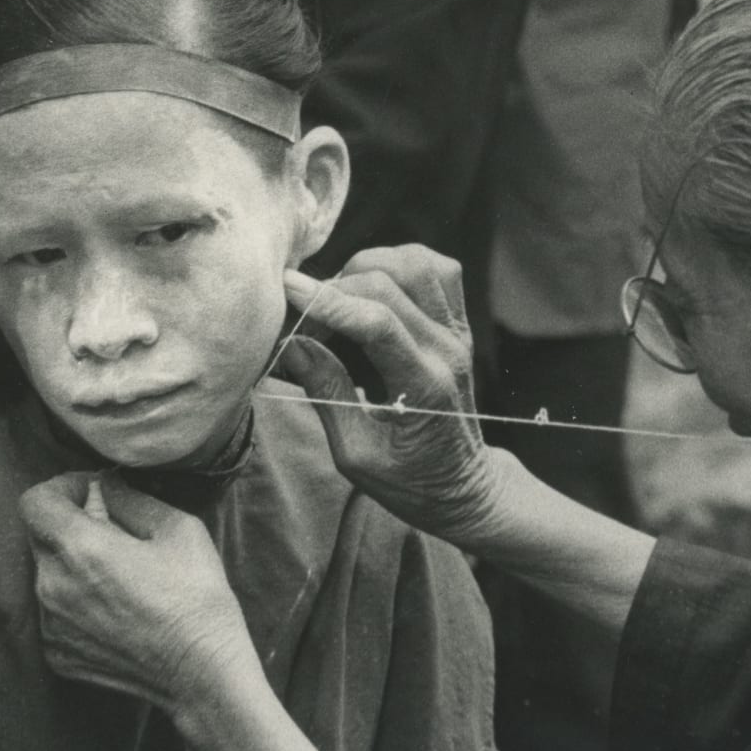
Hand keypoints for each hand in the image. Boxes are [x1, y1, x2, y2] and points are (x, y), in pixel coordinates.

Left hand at [19, 474, 256, 717]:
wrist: (200, 669)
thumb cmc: (195, 594)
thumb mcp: (175, 527)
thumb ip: (128, 497)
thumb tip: (102, 485)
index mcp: (81, 549)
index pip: (35, 502)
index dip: (62, 488)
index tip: (93, 494)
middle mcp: (53, 587)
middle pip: (40, 536)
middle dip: (71, 524)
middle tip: (116, 533)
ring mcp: (51, 627)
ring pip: (47, 574)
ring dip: (73, 564)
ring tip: (120, 575)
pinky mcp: (56, 655)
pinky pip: (54, 611)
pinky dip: (76, 600)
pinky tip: (116, 607)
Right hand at [276, 248, 513, 553]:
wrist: (463, 487)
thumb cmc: (410, 482)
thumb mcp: (357, 457)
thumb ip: (327, 395)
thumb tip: (293, 344)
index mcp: (425, 386)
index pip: (378, 323)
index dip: (329, 301)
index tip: (287, 288)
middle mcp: (448, 349)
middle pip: (390, 285)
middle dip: (335, 288)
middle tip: (303, 315)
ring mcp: (459, 332)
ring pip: (417, 263)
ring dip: (369, 267)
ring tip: (338, 298)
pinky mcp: (459, 324)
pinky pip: (438, 269)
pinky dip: (401, 264)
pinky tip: (374, 287)